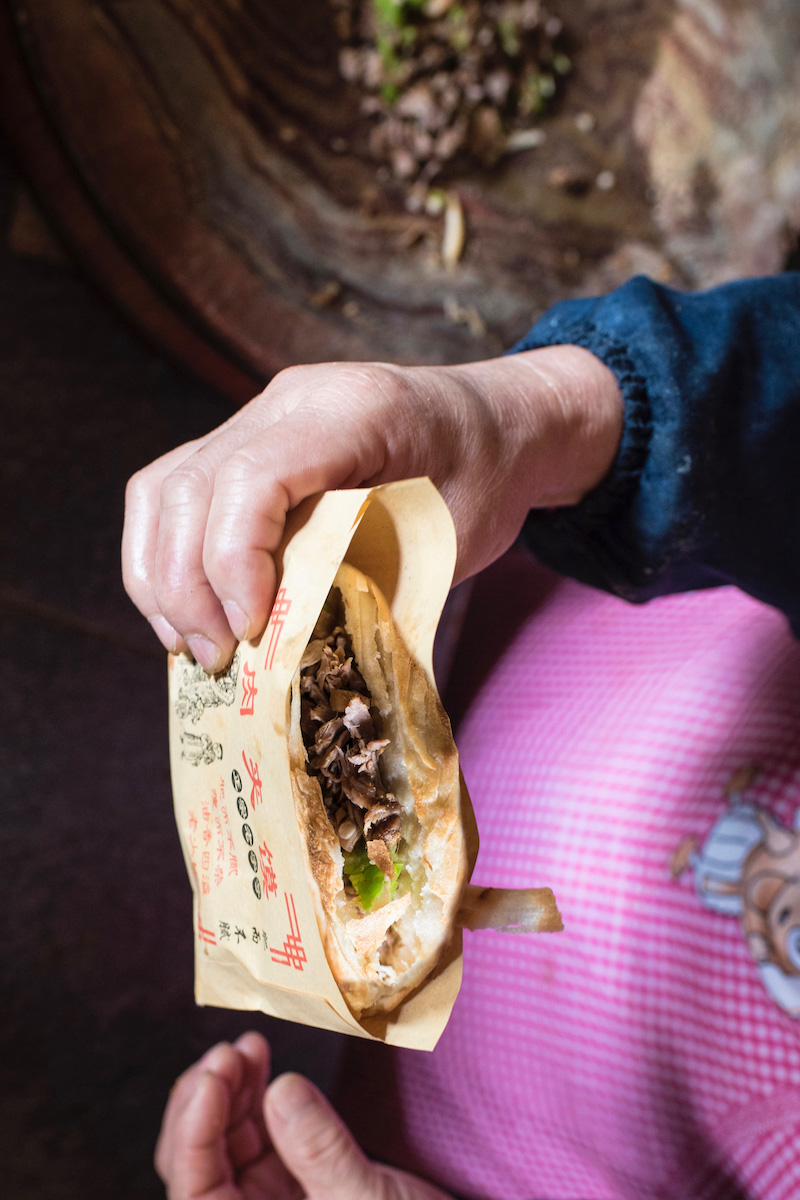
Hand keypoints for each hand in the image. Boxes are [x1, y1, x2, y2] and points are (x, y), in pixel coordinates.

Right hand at [123, 347, 621, 670]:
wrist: (495, 424)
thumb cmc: (486, 479)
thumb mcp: (451, 537)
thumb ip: (373, 580)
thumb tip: (288, 654)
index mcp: (355, 412)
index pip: (252, 477)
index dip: (233, 561)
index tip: (251, 631)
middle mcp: (292, 400)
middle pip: (190, 485)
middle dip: (188, 587)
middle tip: (216, 660)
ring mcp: (261, 414)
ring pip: (165, 488)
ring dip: (163, 577)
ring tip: (193, 646)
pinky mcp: (246, 440)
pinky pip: (175, 491)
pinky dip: (167, 557)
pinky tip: (191, 611)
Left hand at [155, 1032, 453, 1199]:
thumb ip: (321, 1151)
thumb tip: (279, 1088)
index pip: (194, 1189)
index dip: (191, 1130)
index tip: (215, 1072)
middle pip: (196, 1162)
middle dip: (206, 1102)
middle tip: (232, 1050)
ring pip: (224, 1145)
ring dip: (230, 1093)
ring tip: (249, 1047)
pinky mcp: (295, 1186)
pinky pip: (257, 1139)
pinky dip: (255, 1100)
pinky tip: (264, 1067)